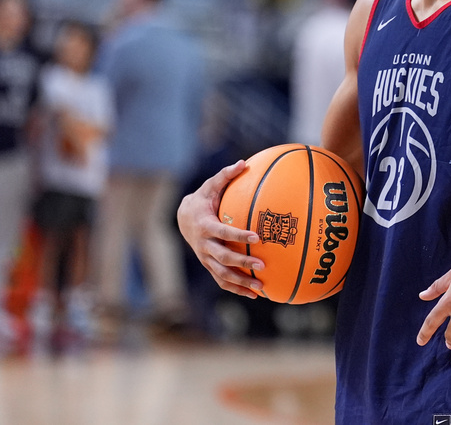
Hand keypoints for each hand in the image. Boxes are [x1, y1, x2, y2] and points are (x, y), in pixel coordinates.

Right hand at [177, 160, 265, 298]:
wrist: (183, 218)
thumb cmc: (203, 199)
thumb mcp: (210, 185)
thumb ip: (226, 175)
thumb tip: (244, 162)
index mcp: (206, 226)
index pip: (224, 233)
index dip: (239, 235)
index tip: (257, 236)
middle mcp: (204, 246)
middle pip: (223, 258)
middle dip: (242, 263)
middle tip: (262, 265)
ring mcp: (206, 258)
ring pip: (222, 274)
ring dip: (241, 282)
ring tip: (261, 287)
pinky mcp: (209, 266)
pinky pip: (223, 281)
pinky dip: (237, 289)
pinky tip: (256, 294)